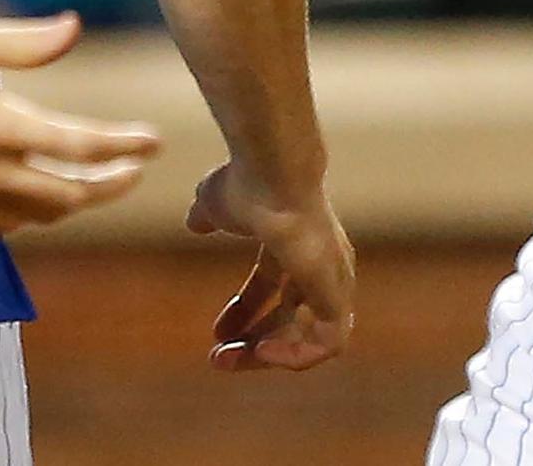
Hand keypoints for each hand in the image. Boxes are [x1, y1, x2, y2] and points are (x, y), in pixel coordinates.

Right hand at [0, 14, 161, 235]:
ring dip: (72, 203)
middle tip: (134, 170)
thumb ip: (23, 41)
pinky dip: (29, 215)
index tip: (154, 142)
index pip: (78, 147)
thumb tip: (75, 28)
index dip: (123, 146)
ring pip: (37, 217)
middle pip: (68, 196)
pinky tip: (34, 199)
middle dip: (109, 185)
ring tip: (91, 183)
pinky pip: (0, 226)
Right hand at [186, 161, 352, 372]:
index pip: (272, 286)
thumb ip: (208, 216)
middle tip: (218, 357)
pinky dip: (297, 354)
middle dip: (254, 340)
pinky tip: (261, 352)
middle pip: (291, 316)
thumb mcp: (215, 203)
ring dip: (270, 354)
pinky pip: (328, 343)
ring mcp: (332, 280)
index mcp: (291, 241)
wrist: (273, 173)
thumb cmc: (245, 184)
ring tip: (232, 359)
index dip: (244, 311)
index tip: (216, 332)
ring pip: (309, 335)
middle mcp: (318, 264)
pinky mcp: (337, 294)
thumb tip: (194, 222)